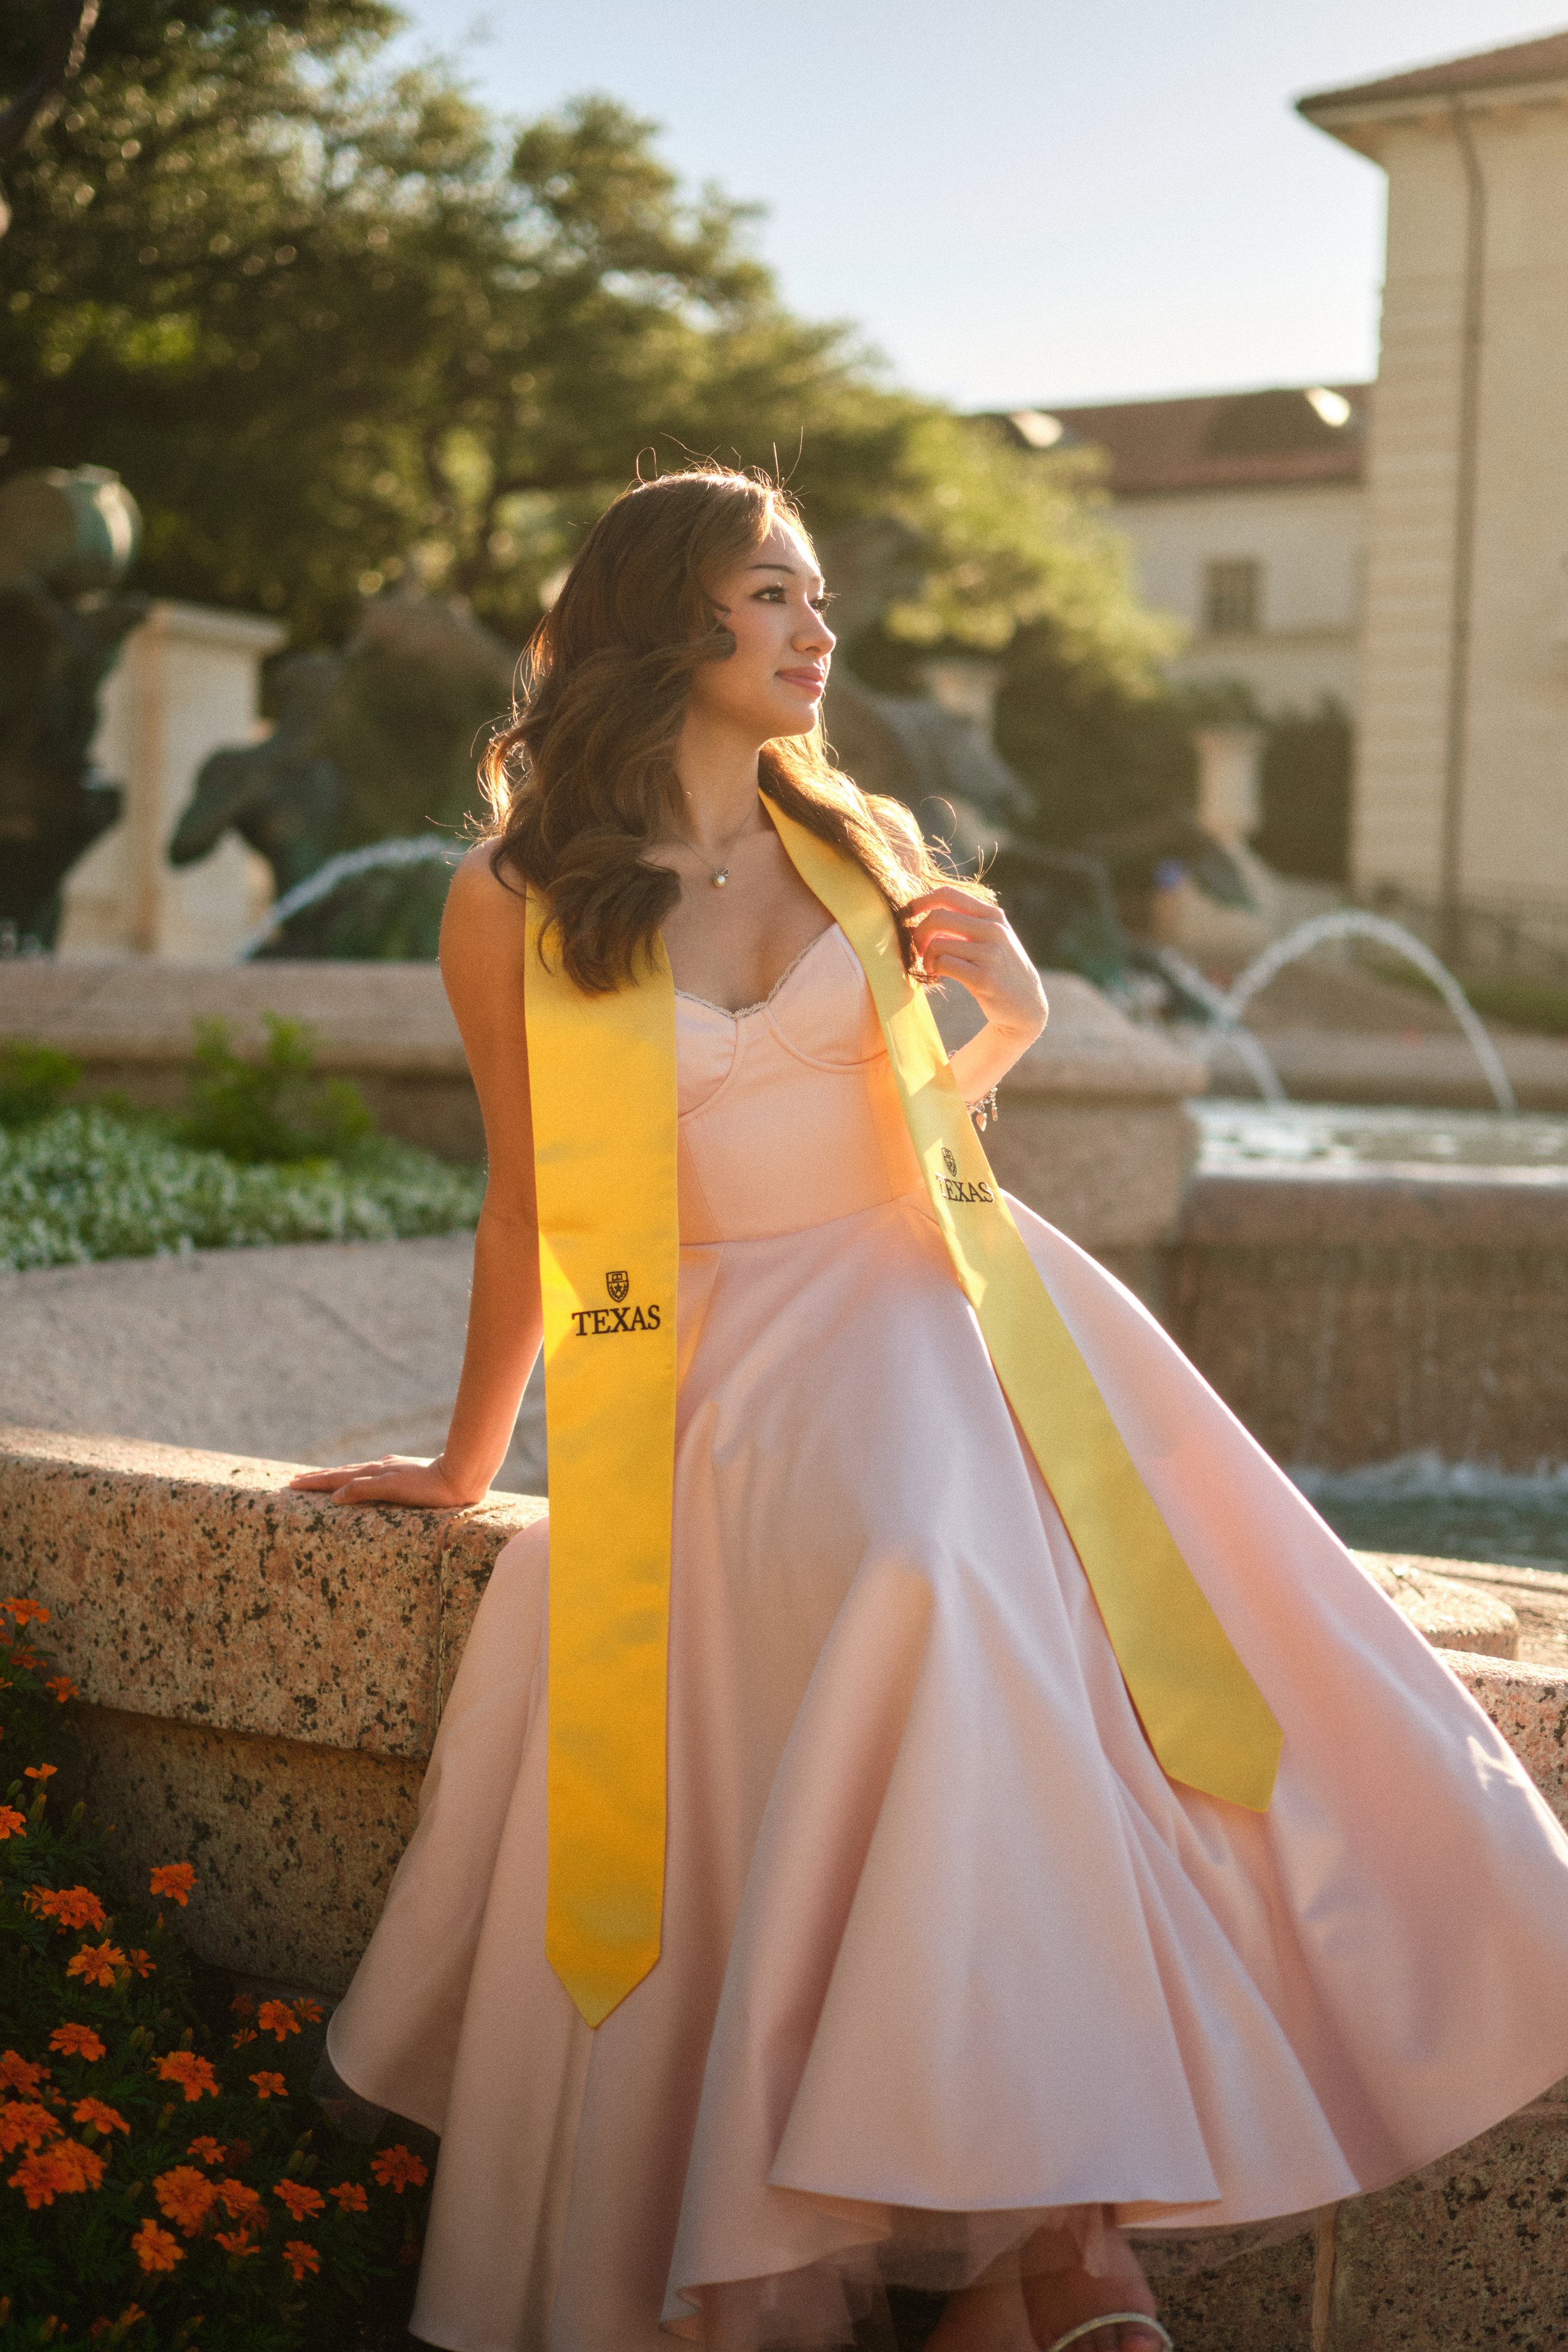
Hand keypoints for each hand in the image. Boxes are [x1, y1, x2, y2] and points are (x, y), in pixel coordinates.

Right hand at [286, 1454, 484, 1509]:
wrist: (460, 1477)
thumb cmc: (428, 1488)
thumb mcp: (393, 1490)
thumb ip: (364, 1490)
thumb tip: (336, 1496)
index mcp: (374, 1473)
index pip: (337, 1478)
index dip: (315, 1482)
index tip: (292, 1484)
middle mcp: (380, 1468)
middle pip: (342, 1473)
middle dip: (319, 1478)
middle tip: (296, 1481)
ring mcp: (391, 1469)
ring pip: (356, 1472)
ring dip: (336, 1476)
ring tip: (321, 1479)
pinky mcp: (403, 1473)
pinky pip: (370, 1475)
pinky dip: (356, 1477)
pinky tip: (362, 1477)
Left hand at [903, 886, 1047, 1042]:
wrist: (1026, 1005)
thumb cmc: (999, 969)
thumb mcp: (990, 939)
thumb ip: (963, 924)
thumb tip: (920, 916)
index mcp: (993, 915)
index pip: (948, 895)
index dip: (921, 901)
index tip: (907, 914)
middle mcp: (994, 930)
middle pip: (938, 918)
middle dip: (918, 933)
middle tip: (917, 949)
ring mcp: (990, 954)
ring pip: (938, 944)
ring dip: (925, 957)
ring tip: (930, 966)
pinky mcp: (984, 979)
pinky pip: (944, 964)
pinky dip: (933, 969)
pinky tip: (937, 975)